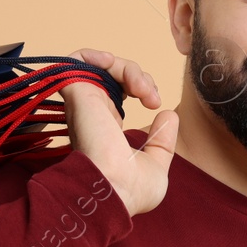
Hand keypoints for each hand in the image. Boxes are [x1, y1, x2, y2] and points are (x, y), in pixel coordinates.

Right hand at [62, 48, 178, 216]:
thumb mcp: (156, 164)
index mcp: (106, 128)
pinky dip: (97, 55)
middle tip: (152, 97)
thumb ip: (162, 140)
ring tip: (142, 88)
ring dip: (128, 69)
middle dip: (139, 77)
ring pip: (102, 65)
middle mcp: (92, 113)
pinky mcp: (77, 93)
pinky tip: (115, 66)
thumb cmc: (130, 189)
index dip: (142, 88)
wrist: (112, 191)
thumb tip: (168, 114)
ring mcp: (84, 102)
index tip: (156, 105)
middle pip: (113, 76)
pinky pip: (78, 59)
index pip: (120, 92)